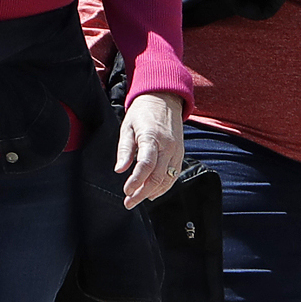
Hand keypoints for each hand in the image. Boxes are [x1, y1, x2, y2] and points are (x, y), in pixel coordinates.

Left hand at [115, 90, 185, 205]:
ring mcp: (176, 150)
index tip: (126, 191)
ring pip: (168, 179)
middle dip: (142, 192)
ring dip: (153, 192)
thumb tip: (119, 170)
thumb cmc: (142, 112)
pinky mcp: (180, 153)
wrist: (164, 99)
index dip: (136, 181)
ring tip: (137, 199)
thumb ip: (124, 149)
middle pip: (157, 176)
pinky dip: (164, 186)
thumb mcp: (127, 126)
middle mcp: (168, 146)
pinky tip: (152, 192)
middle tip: (128, 202)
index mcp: (152, 137)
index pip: (146, 165)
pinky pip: (174, 175)